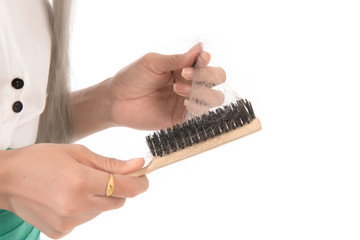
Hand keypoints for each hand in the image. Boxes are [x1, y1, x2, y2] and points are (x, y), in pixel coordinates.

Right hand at [0, 144, 147, 238]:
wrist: (7, 180)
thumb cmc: (40, 160)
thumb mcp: (77, 153)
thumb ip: (110, 163)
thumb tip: (138, 165)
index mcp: (82, 182)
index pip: (127, 188)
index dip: (140, 183)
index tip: (143, 178)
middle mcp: (77, 206)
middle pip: (118, 201)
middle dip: (117, 188)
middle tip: (100, 176)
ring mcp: (68, 222)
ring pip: (102, 211)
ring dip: (98, 198)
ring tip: (76, 185)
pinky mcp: (61, 231)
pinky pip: (85, 220)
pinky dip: (84, 209)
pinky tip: (66, 197)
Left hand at [107, 43, 225, 129]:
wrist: (116, 101)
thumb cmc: (132, 77)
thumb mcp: (152, 63)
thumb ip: (176, 59)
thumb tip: (200, 48)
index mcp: (183, 67)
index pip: (206, 63)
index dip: (207, 61)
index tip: (200, 59)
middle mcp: (189, 84)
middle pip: (217, 79)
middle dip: (208, 76)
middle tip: (186, 75)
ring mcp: (187, 101)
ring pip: (215, 98)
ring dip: (202, 92)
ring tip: (178, 90)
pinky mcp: (182, 119)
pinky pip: (201, 115)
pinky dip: (199, 108)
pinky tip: (184, 103)